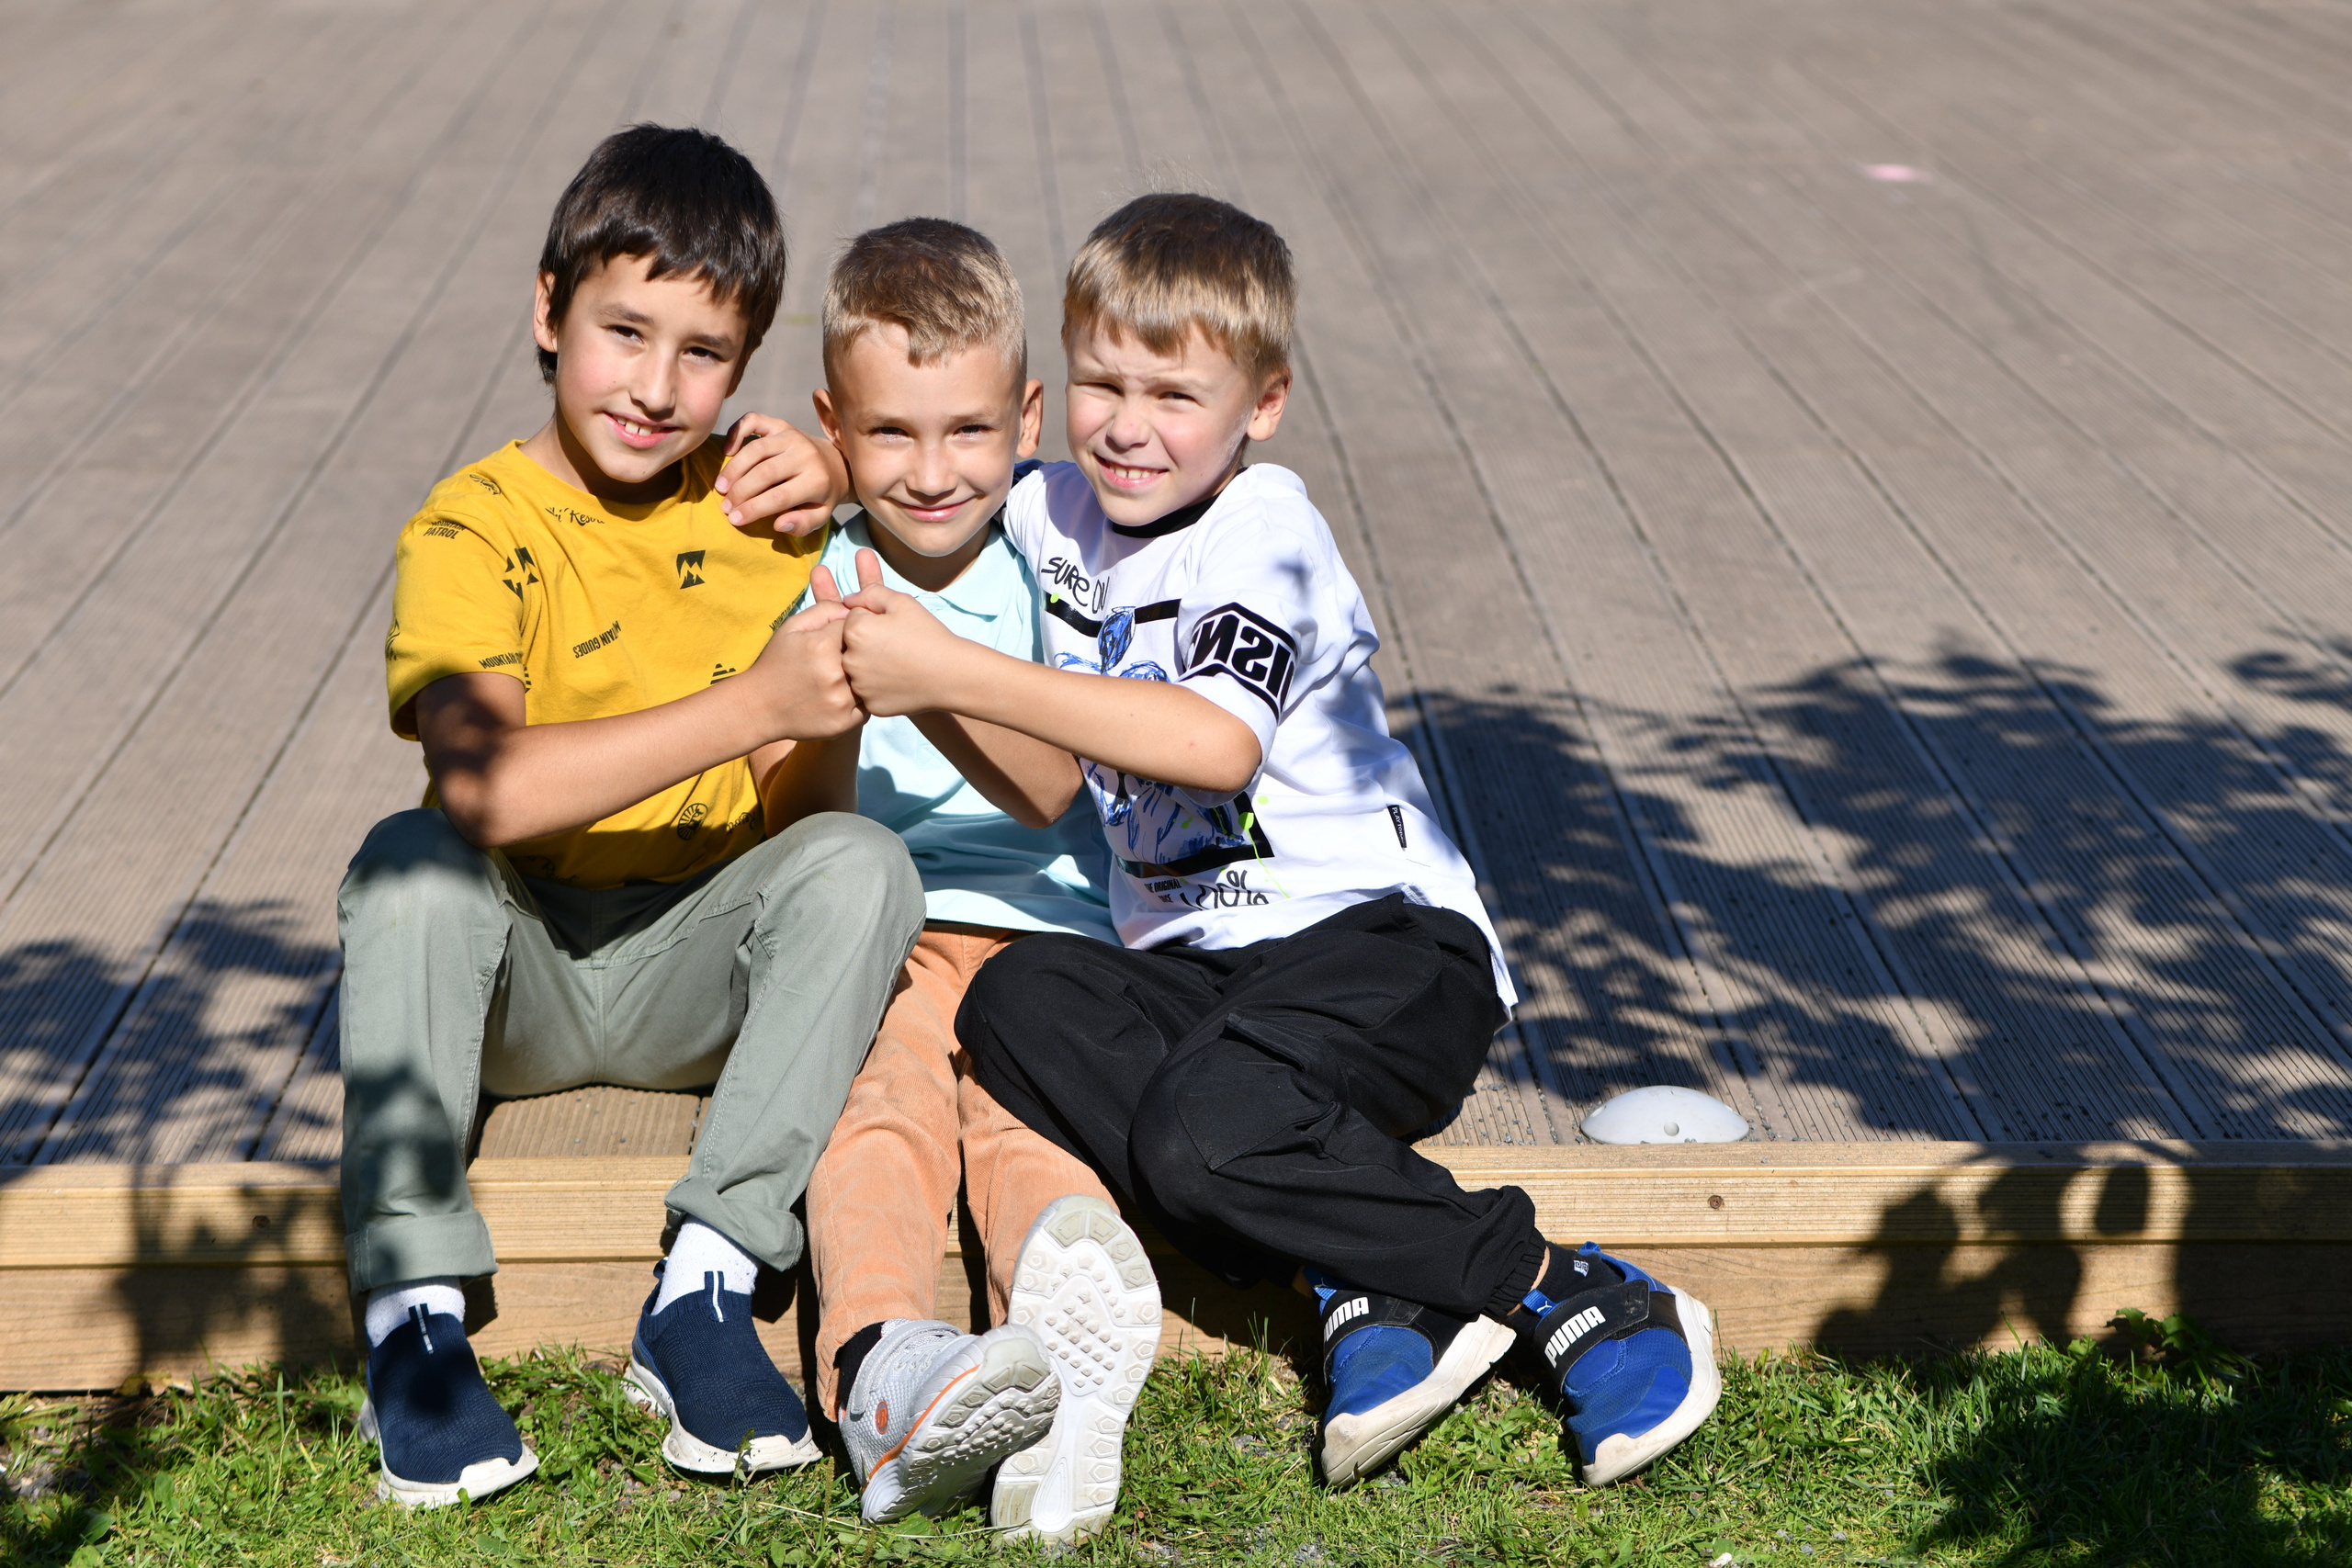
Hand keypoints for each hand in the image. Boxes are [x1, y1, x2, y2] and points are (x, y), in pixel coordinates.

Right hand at [716, 412, 850, 535]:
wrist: (836, 464)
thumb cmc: (821, 495)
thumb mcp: (821, 515)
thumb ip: (803, 524)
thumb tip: (779, 525)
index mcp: (817, 480)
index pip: (779, 496)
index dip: (753, 509)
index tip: (734, 520)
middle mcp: (805, 454)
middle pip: (764, 472)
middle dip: (740, 492)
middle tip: (725, 507)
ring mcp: (792, 436)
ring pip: (755, 450)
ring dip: (733, 469)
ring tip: (720, 487)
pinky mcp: (781, 424)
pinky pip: (753, 421)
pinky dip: (735, 432)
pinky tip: (726, 451)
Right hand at [736, 568, 862, 739]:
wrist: (759, 706)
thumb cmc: (778, 662)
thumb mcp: (793, 628)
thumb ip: (824, 610)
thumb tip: (853, 609)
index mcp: (822, 645)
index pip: (857, 628)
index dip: (851, 632)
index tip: (840, 640)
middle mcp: (835, 673)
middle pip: (867, 656)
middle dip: (859, 655)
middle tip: (843, 661)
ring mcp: (841, 701)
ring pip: (870, 682)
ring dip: (863, 679)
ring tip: (843, 679)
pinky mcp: (844, 723)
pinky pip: (867, 707)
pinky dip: (860, 701)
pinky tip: (842, 697)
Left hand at [840, 549, 966, 716]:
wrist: (952, 674)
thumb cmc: (928, 635)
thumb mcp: (902, 602)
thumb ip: (871, 593)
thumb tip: (848, 600)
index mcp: (854, 631)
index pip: (852, 619)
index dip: (874, 620)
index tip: (893, 628)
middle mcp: (850, 660)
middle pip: (850, 646)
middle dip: (868, 643)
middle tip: (897, 647)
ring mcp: (860, 686)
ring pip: (858, 670)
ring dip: (871, 666)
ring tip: (900, 664)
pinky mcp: (871, 704)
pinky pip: (869, 691)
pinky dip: (880, 687)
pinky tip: (900, 681)